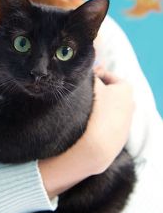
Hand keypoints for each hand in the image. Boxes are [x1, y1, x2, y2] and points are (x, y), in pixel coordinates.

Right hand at [39, 72, 134, 198]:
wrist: (99, 145)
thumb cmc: (95, 109)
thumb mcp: (92, 84)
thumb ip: (91, 73)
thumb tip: (90, 67)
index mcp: (126, 88)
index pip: (106, 76)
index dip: (92, 77)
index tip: (81, 81)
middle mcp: (130, 102)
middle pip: (109, 91)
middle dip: (96, 91)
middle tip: (81, 94)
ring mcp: (126, 119)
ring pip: (108, 107)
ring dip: (97, 106)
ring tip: (83, 109)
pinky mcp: (121, 134)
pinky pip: (108, 121)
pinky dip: (100, 120)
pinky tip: (89, 123)